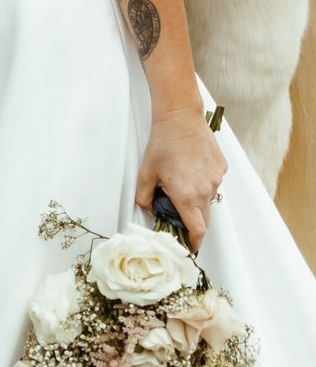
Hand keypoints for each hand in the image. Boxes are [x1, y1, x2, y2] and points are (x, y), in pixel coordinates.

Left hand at [135, 108, 227, 249]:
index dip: (194, 243)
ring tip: (182, 181)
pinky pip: (214, 184)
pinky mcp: (222, 168)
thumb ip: (145, 199)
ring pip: (209, 200)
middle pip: (205, 219)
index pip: (197, 230)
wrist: (180, 118)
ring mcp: (216, 179)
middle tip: (180, 217)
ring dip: (197, 199)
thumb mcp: (146, 174)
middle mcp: (206, 190)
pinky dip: (203, 183)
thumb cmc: (163, 143)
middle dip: (194, 223)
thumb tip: (151, 211)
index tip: (190, 247)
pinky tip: (191, 169)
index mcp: (187, 195)